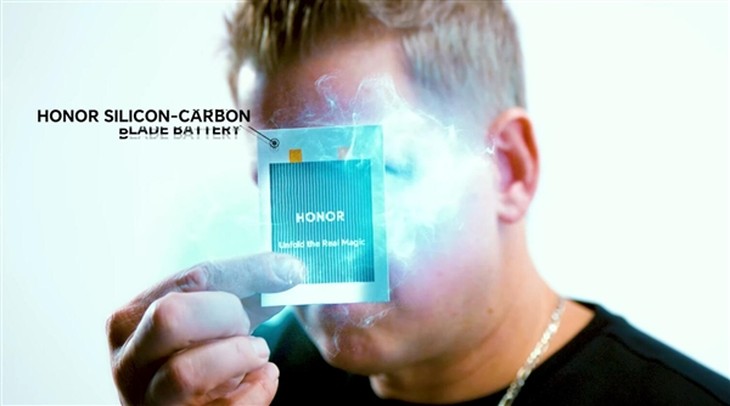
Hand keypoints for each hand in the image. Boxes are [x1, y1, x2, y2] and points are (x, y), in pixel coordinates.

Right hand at [106, 253, 303, 404]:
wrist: (183, 400)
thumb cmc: (196, 349)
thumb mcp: (207, 312)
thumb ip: (241, 284)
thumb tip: (289, 269)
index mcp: (130, 321)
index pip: (189, 280)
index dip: (246, 273)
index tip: (284, 272)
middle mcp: (129, 364)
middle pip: (171, 318)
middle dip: (226, 315)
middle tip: (245, 325)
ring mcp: (150, 401)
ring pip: (186, 373)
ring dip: (238, 356)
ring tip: (258, 352)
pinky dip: (255, 391)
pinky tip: (263, 378)